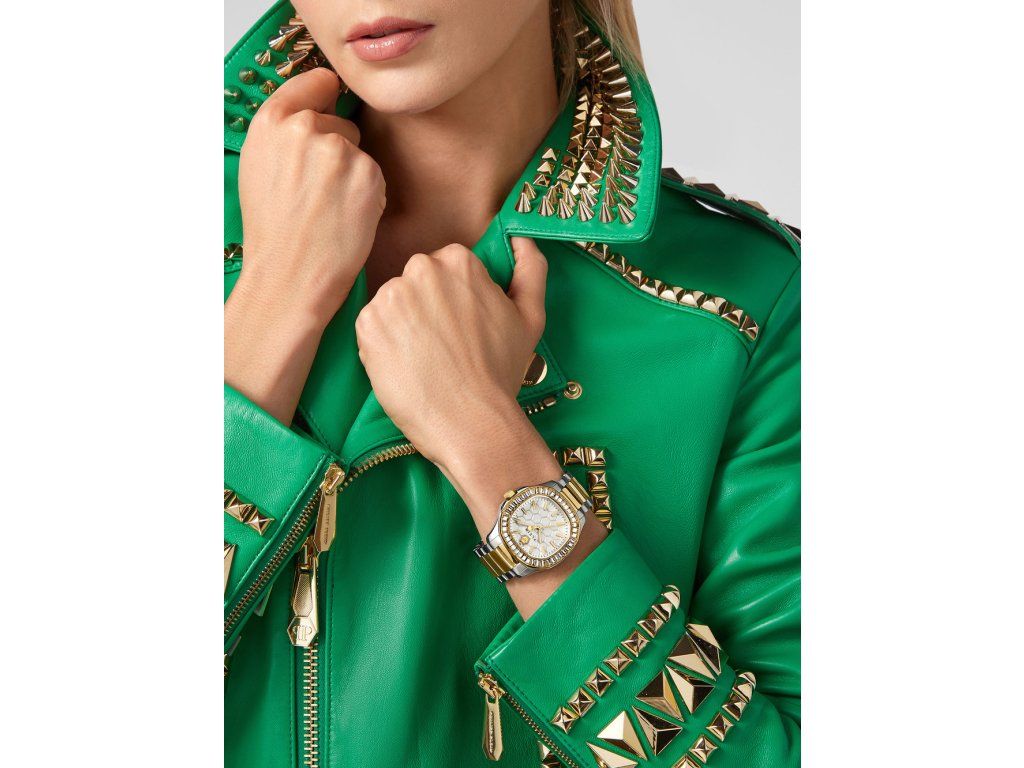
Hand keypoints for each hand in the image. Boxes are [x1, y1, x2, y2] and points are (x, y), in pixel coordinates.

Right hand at [225, 68, 385, 422]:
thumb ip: (283, 133)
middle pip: (339, 122)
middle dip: (336, 149)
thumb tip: (315, 106)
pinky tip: (347, 218)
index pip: (313, 83)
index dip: (324, 94)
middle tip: (317, 191)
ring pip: (359, 151)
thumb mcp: (258, 168)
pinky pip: (374, 175)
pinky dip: (368, 194)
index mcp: (270, 123)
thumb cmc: (272, 233)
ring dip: (352, 174)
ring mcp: (338, 150)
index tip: (330, 99)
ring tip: (329, 208)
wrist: (290, 277)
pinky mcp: (368, 174)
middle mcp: (304, 129)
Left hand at [354, 238, 546, 468]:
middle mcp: (421, 269)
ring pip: (393, 304)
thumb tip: (520, 240)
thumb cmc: (501, 372)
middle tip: (444, 346)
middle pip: (416, 282)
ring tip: (425, 359)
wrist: (470, 420)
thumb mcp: (530, 317)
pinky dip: (383, 345)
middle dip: (426, 308)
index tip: (462, 326)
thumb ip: (530, 269)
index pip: (446, 268)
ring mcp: (391, 296)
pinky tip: (406, 366)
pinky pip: (372, 327)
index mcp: (458, 260)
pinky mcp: (367, 324)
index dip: (454, 299)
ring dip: (403, 326)